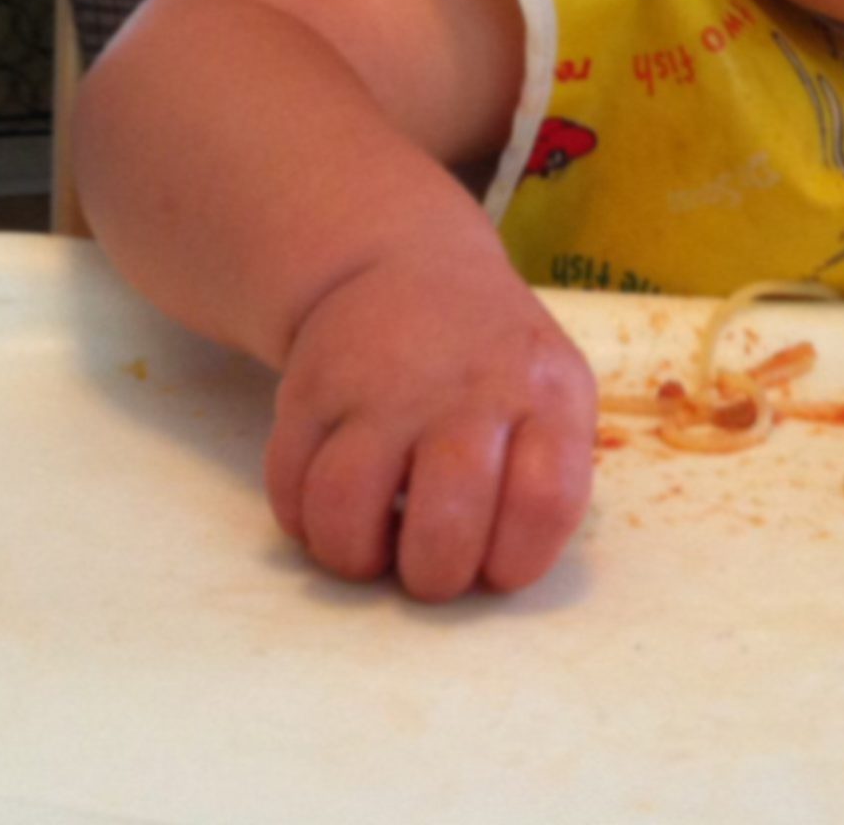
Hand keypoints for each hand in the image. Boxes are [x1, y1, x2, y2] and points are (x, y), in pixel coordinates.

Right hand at [263, 239, 596, 601]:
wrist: (405, 266)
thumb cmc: (493, 361)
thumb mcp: (553, 392)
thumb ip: (544, 479)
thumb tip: (491, 575)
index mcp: (545, 392)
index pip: (544, 502)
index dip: (516, 561)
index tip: (497, 565)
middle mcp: (466, 385)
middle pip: (445, 525)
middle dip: (432, 577)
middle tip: (428, 565)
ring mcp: (381, 383)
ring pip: (346, 512)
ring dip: (354, 556)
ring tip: (370, 542)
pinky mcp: (309, 387)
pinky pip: (289, 488)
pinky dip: (303, 520)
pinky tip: (332, 504)